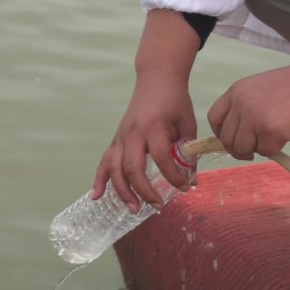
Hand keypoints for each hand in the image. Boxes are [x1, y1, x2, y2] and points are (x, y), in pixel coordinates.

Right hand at [92, 75, 195, 212]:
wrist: (156, 79)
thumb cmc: (175, 101)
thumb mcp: (188, 123)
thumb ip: (189, 151)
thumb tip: (192, 179)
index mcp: (154, 127)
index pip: (162, 159)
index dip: (174, 176)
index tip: (186, 187)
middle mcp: (133, 133)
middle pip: (133, 168)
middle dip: (144, 191)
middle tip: (158, 206)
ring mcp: (121, 136)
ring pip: (115, 168)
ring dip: (122, 191)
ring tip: (134, 209)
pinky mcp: (116, 139)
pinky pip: (105, 161)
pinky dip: (100, 179)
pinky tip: (97, 196)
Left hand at [208, 39, 289, 159]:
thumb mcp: (262, 89)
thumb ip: (248, 106)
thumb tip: (242, 133)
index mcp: (237, 91)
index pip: (214, 118)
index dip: (221, 134)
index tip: (232, 140)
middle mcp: (241, 104)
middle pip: (227, 138)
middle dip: (238, 149)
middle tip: (253, 150)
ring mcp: (254, 118)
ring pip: (242, 148)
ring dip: (256, 149)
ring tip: (272, 140)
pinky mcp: (270, 131)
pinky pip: (266, 151)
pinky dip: (275, 149)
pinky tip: (286, 136)